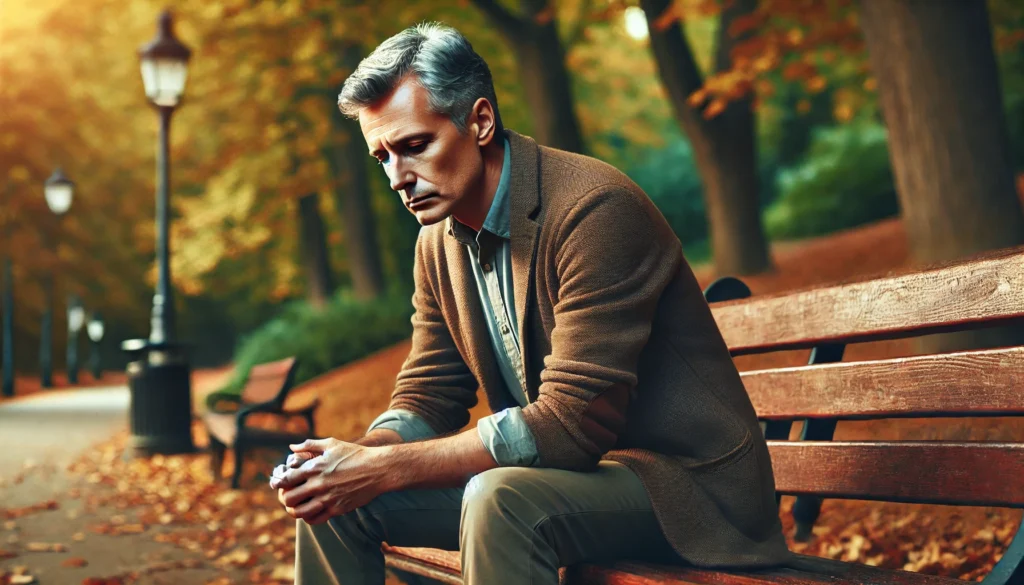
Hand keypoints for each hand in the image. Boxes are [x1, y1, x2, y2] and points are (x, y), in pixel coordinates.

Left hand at [270, 438, 390, 524]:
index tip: (276, 484)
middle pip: (289, 498)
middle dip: (284, 497)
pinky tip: (309, 511)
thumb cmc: (355, 454)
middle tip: (287, 495)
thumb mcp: (332, 443)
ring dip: (294, 510)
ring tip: (296, 506)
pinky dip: (308, 518)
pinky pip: (315, 519)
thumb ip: (309, 445)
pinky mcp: (337, 509)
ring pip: (299, 512)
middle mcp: (319, 484)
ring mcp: (328, 498)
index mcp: (315, 467)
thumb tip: (291, 447)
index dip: (277, 483)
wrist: (377, 469)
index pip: (286, 479)